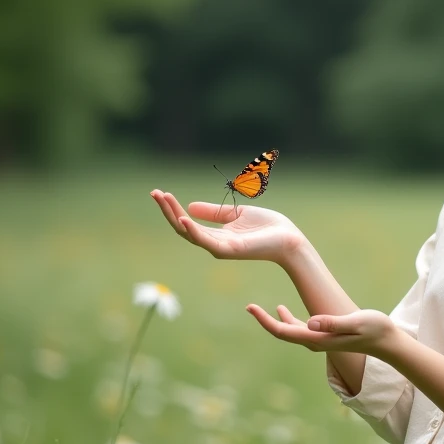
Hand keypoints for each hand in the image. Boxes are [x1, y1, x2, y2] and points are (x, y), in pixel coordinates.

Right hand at [150, 190, 305, 264]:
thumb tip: (190, 206)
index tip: (160, 193)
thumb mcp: (236, 213)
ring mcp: (220, 248)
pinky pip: (206, 241)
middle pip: (182, 227)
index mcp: (215, 235)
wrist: (288, 238)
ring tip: (163, 198)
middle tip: (154, 193)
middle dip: (167, 210)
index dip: (171, 208)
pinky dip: (192, 230)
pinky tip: (182, 218)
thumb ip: (214, 212)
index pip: (186, 222)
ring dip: (174, 215)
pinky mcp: (230, 250)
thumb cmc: (267, 227)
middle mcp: (214, 243)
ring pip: (189, 233)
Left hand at [245, 304, 401, 357]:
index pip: (284, 332)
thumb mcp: (355, 322)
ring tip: (258, 308)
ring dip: (273, 320)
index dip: (266, 321)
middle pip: (282, 333)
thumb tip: (310, 322)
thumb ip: (333, 323)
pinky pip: (299, 329)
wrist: (386, 341)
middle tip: (248, 306)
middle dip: (264, 320)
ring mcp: (319, 340)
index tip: (251, 308)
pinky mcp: (324, 336)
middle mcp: (315, 342)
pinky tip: (282, 309)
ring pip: (289, 331)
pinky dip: (287, 319)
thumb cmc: (374, 329)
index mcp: (318, 339)